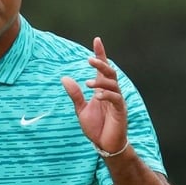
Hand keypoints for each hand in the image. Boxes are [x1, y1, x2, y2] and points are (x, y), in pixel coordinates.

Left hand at [60, 36, 127, 153]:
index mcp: (102, 90)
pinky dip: (107, 95)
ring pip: (113, 84)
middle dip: (101, 64)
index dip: (100, 54)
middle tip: (89, 59)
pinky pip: (116, 99)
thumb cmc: (95, 127)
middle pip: (109, 73)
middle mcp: (111, 92)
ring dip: (101, 81)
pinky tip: (98, 95)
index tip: (97, 40)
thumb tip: (64, 78)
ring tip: (88, 83)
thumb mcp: (81, 109)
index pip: (102, 68)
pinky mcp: (120, 111)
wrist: (104, 144)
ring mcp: (117, 101)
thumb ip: (75, 94)